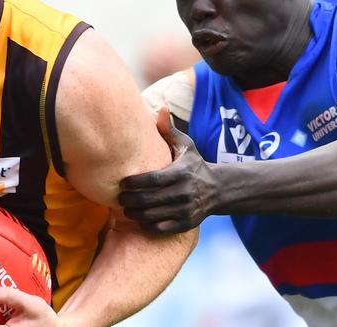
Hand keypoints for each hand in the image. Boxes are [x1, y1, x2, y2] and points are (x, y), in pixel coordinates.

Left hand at [119, 107, 217, 232]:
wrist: (217, 190)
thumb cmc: (194, 164)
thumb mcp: (186, 146)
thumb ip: (170, 130)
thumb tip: (161, 108)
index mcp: (181, 173)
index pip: (153, 180)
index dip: (135, 183)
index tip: (122, 183)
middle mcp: (184, 193)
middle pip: (148, 200)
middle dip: (129, 199)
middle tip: (118, 196)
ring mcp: (185, 211)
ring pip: (151, 216)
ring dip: (133, 213)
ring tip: (124, 207)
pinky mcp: (185, 224)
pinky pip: (159, 228)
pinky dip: (145, 225)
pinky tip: (137, 218)